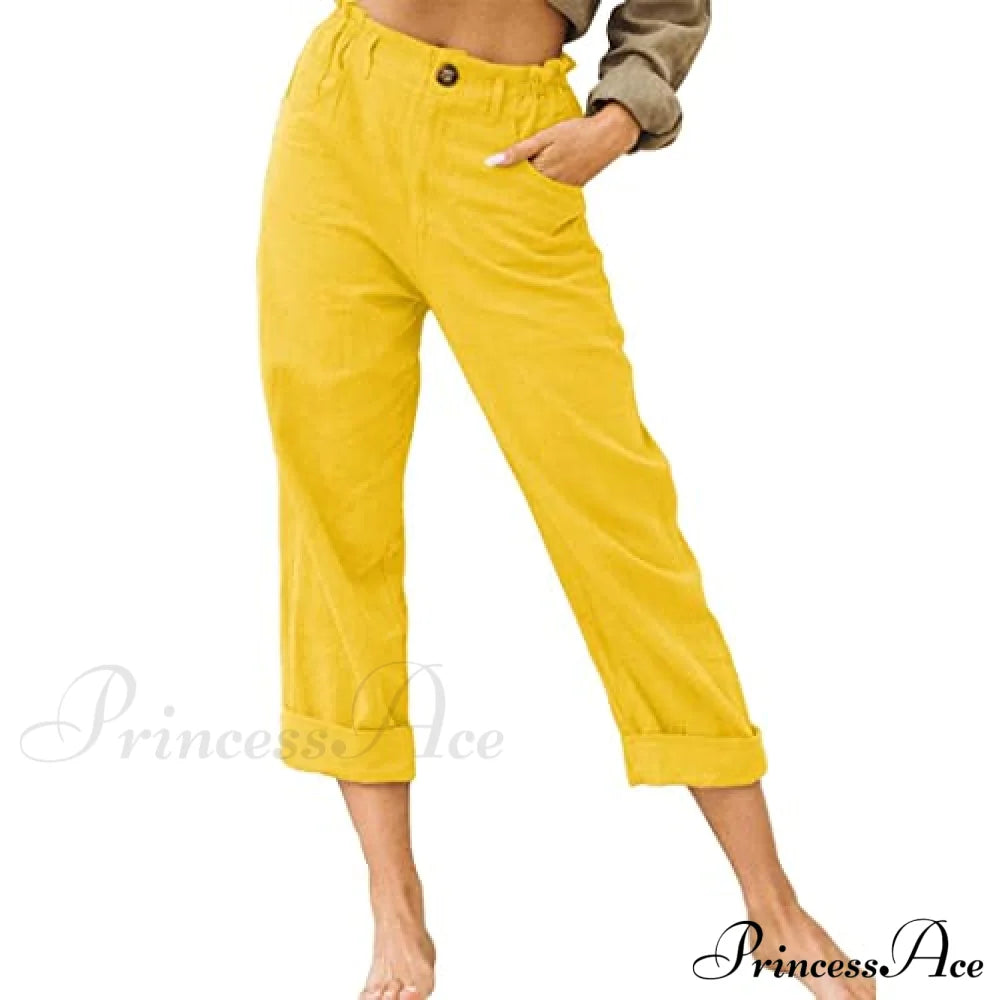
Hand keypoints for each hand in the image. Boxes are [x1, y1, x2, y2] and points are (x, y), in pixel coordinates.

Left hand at [484, 101, 640, 186]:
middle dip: (514, 191)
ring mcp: (564, 189)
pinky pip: (554, 194)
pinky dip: (545, 192)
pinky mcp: (573, 189)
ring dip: (529, 193)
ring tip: (512, 195)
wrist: (609, 136)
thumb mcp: (544, 136)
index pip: (515, 183)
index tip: (488, 188)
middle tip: (495, 195)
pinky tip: (537, 190)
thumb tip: (491, 162)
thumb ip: (518, 151)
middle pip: (527, 191)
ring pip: (540, 195)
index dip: (503, 184)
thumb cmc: (575, 132)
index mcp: (542, 172)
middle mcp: (552, 185)